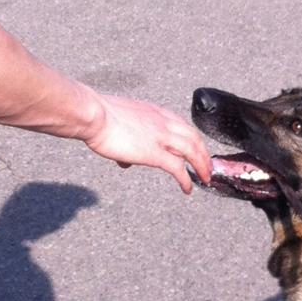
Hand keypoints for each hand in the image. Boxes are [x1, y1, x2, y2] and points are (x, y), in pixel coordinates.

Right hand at [83, 94, 212, 193]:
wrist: (94, 114)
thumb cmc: (98, 115)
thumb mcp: (119, 121)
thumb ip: (127, 138)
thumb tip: (126, 161)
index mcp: (155, 112)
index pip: (182, 124)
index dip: (192, 138)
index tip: (196, 148)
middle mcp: (163, 122)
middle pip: (193, 137)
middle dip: (203, 153)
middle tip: (207, 166)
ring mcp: (161, 136)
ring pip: (192, 151)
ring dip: (202, 165)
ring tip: (206, 178)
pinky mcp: (154, 153)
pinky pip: (178, 168)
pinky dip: (186, 179)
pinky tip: (187, 188)